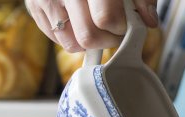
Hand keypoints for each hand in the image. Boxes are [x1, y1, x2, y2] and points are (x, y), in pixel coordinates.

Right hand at [25, 0, 157, 51]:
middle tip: (114, 30)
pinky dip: (72, 37)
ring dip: (89, 42)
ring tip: (97, 26)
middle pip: (88, 36)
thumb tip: (149, 22)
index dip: (120, 28)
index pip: (106, 19)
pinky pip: (57, 39)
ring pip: (71, 43)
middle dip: (107, 40)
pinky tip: (80, 21)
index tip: (125, 25)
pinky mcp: (34, 6)